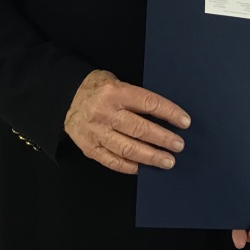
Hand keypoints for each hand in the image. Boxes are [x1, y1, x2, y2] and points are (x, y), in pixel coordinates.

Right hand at [63, 69, 189, 173]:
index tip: (185, 122)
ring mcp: (96, 132)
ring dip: (151, 157)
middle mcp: (105, 113)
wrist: (64, 97)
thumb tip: (163, 116)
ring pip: (128, 148)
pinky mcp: (89, 148)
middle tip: (179, 145)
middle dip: (163, 139)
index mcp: (115, 92)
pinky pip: (112, 161)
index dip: (169, 113)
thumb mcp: (116, 82)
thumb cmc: (97, 88)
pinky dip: (129, 166)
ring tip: (167, 161)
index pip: (148, 103)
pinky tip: (142, 168)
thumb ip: (135, 97)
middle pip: (140, 129)